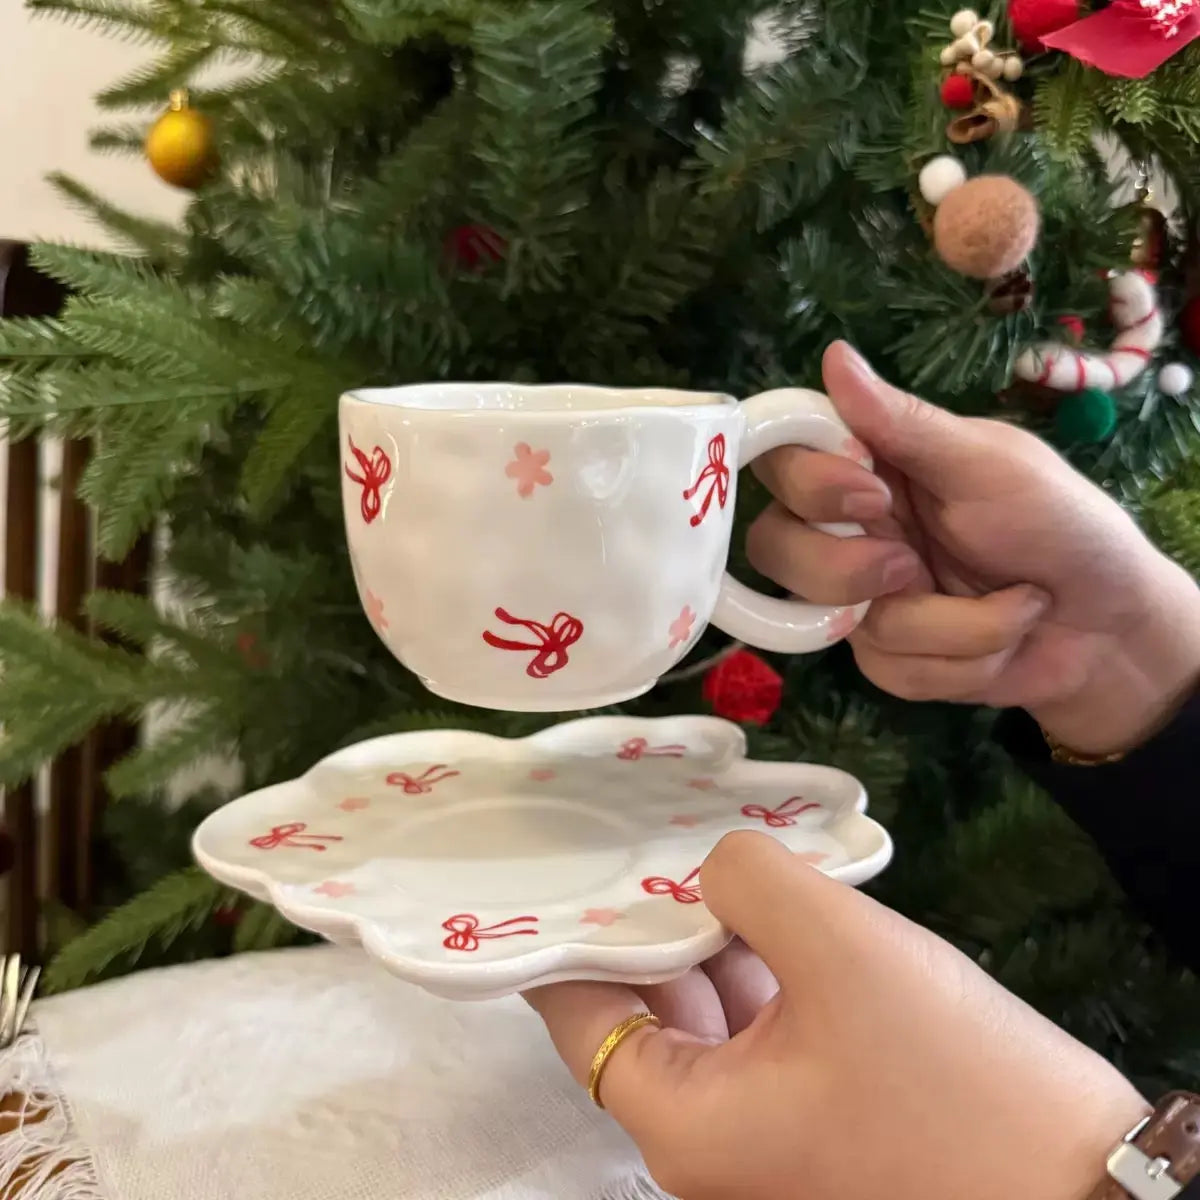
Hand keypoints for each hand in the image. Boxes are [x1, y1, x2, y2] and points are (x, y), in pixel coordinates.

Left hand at [527, 832, 1144, 1199]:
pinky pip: (763, 1026)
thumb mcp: (845, 954)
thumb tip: (716, 862)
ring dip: (709, 933)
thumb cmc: (954, 1084)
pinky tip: (772, 900)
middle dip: (647, 915)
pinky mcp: (820, 1115)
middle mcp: (707, 1139)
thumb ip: (754, 882)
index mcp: (682, 1121)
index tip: (571, 854)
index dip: (573, 929)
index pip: (582, 1014)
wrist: (1090, 1195)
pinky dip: (760, 963)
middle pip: (643, 1009)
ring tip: (704, 844)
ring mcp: (766, 1131)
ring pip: (708, 1012)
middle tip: (642, 826)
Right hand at [748, 343, 1199, 754]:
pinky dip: (960, 660)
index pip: (783, 458)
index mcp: (871, 465)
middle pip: (774, 546)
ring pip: (832, 618)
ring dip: (946, 624)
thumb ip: (905, 424)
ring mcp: (861, 596)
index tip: (868, 494)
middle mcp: (850, 527)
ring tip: (1013, 605)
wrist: (1111, 628)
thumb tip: (833, 356)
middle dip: (848, 569)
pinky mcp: (886, 656)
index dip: (805, 482)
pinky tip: (1004, 641)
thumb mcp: (989, 466)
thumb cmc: (1059, 524)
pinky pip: (886, 668)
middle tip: (911, 566)